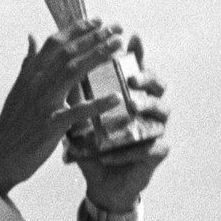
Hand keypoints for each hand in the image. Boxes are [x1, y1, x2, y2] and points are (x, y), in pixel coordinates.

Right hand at [0, 18, 126, 197]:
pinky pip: (77, 111)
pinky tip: (116, 98)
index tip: (97, 21)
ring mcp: (43, 103)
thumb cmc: (10, 126)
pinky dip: (98, 104)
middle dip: (94, 37)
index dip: (77, 29)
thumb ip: (28, 64)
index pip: (54, 43)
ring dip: (98, 56)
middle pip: (68, 52)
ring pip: (73, 71)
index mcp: (29, 75)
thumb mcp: (17, 90)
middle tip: (116, 28)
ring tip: (118, 47)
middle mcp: (35, 84)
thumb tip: (32, 39)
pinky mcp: (50, 125)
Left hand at [76, 34, 170, 212]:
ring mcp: (155, 130)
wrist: (101, 182)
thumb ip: (72, 92)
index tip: (132, 38)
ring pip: (161, 112)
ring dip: (145, 108)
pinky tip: (112, 153)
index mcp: (130, 95)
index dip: (138, 55)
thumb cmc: (93, 146)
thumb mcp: (78, 116)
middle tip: (132, 79)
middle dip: (147, 78)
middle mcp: (147, 109)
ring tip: (131, 107)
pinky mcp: (155, 154)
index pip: (137, 71)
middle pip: (157, 85)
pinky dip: (132, 150)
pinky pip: (151, 148)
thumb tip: (59, 64)